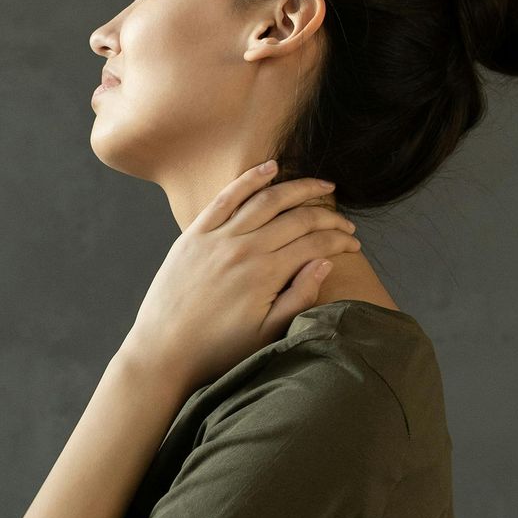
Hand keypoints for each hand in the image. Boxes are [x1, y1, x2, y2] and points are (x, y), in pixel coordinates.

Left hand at [124, 159, 359, 395]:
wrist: (164, 350)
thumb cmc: (218, 350)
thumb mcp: (267, 334)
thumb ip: (300, 297)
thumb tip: (325, 262)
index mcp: (265, 274)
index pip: (315, 243)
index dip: (340, 240)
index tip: (354, 244)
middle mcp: (244, 248)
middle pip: (297, 218)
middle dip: (328, 216)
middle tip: (346, 222)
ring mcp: (218, 237)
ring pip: (267, 199)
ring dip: (300, 188)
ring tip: (322, 186)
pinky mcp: (195, 233)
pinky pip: (227, 197)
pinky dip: (251, 179)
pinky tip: (271, 167)